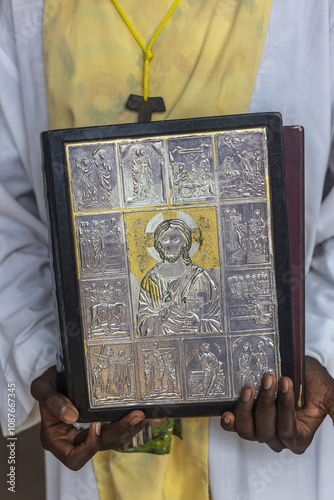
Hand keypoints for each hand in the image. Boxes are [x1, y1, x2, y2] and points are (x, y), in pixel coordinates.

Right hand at [31, 366, 161, 469]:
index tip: (96, 425)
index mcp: (56, 439)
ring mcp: (89, 435)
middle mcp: (74, 441)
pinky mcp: (101, 425)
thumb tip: (72, 416)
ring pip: (113, 440)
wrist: (58, 376)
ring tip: (145, 414)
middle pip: (99, 447)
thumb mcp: (42, 387)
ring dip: (130, 428)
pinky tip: (150, 417)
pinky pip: (118, 429)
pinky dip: (134, 424)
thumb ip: (53, 401)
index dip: (89, 447)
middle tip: (135, 415)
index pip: (74, 459)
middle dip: (119, 431)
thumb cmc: (48, 383)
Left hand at [221, 356, 333, 453]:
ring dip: (247, 409)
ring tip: (250, 387)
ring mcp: (260, 429)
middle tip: (268, 377)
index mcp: (299, 437)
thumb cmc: (312, 380)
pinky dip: (230, 422)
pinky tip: (228, 412)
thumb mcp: (329, 393)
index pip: (288, 432)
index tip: (286, 382)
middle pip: (266, 431)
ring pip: (249, 431)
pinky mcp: (246, 418)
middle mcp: (278, 437)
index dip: (285, 409)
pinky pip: (234, 428)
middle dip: (267, 402)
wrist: (295, 366)